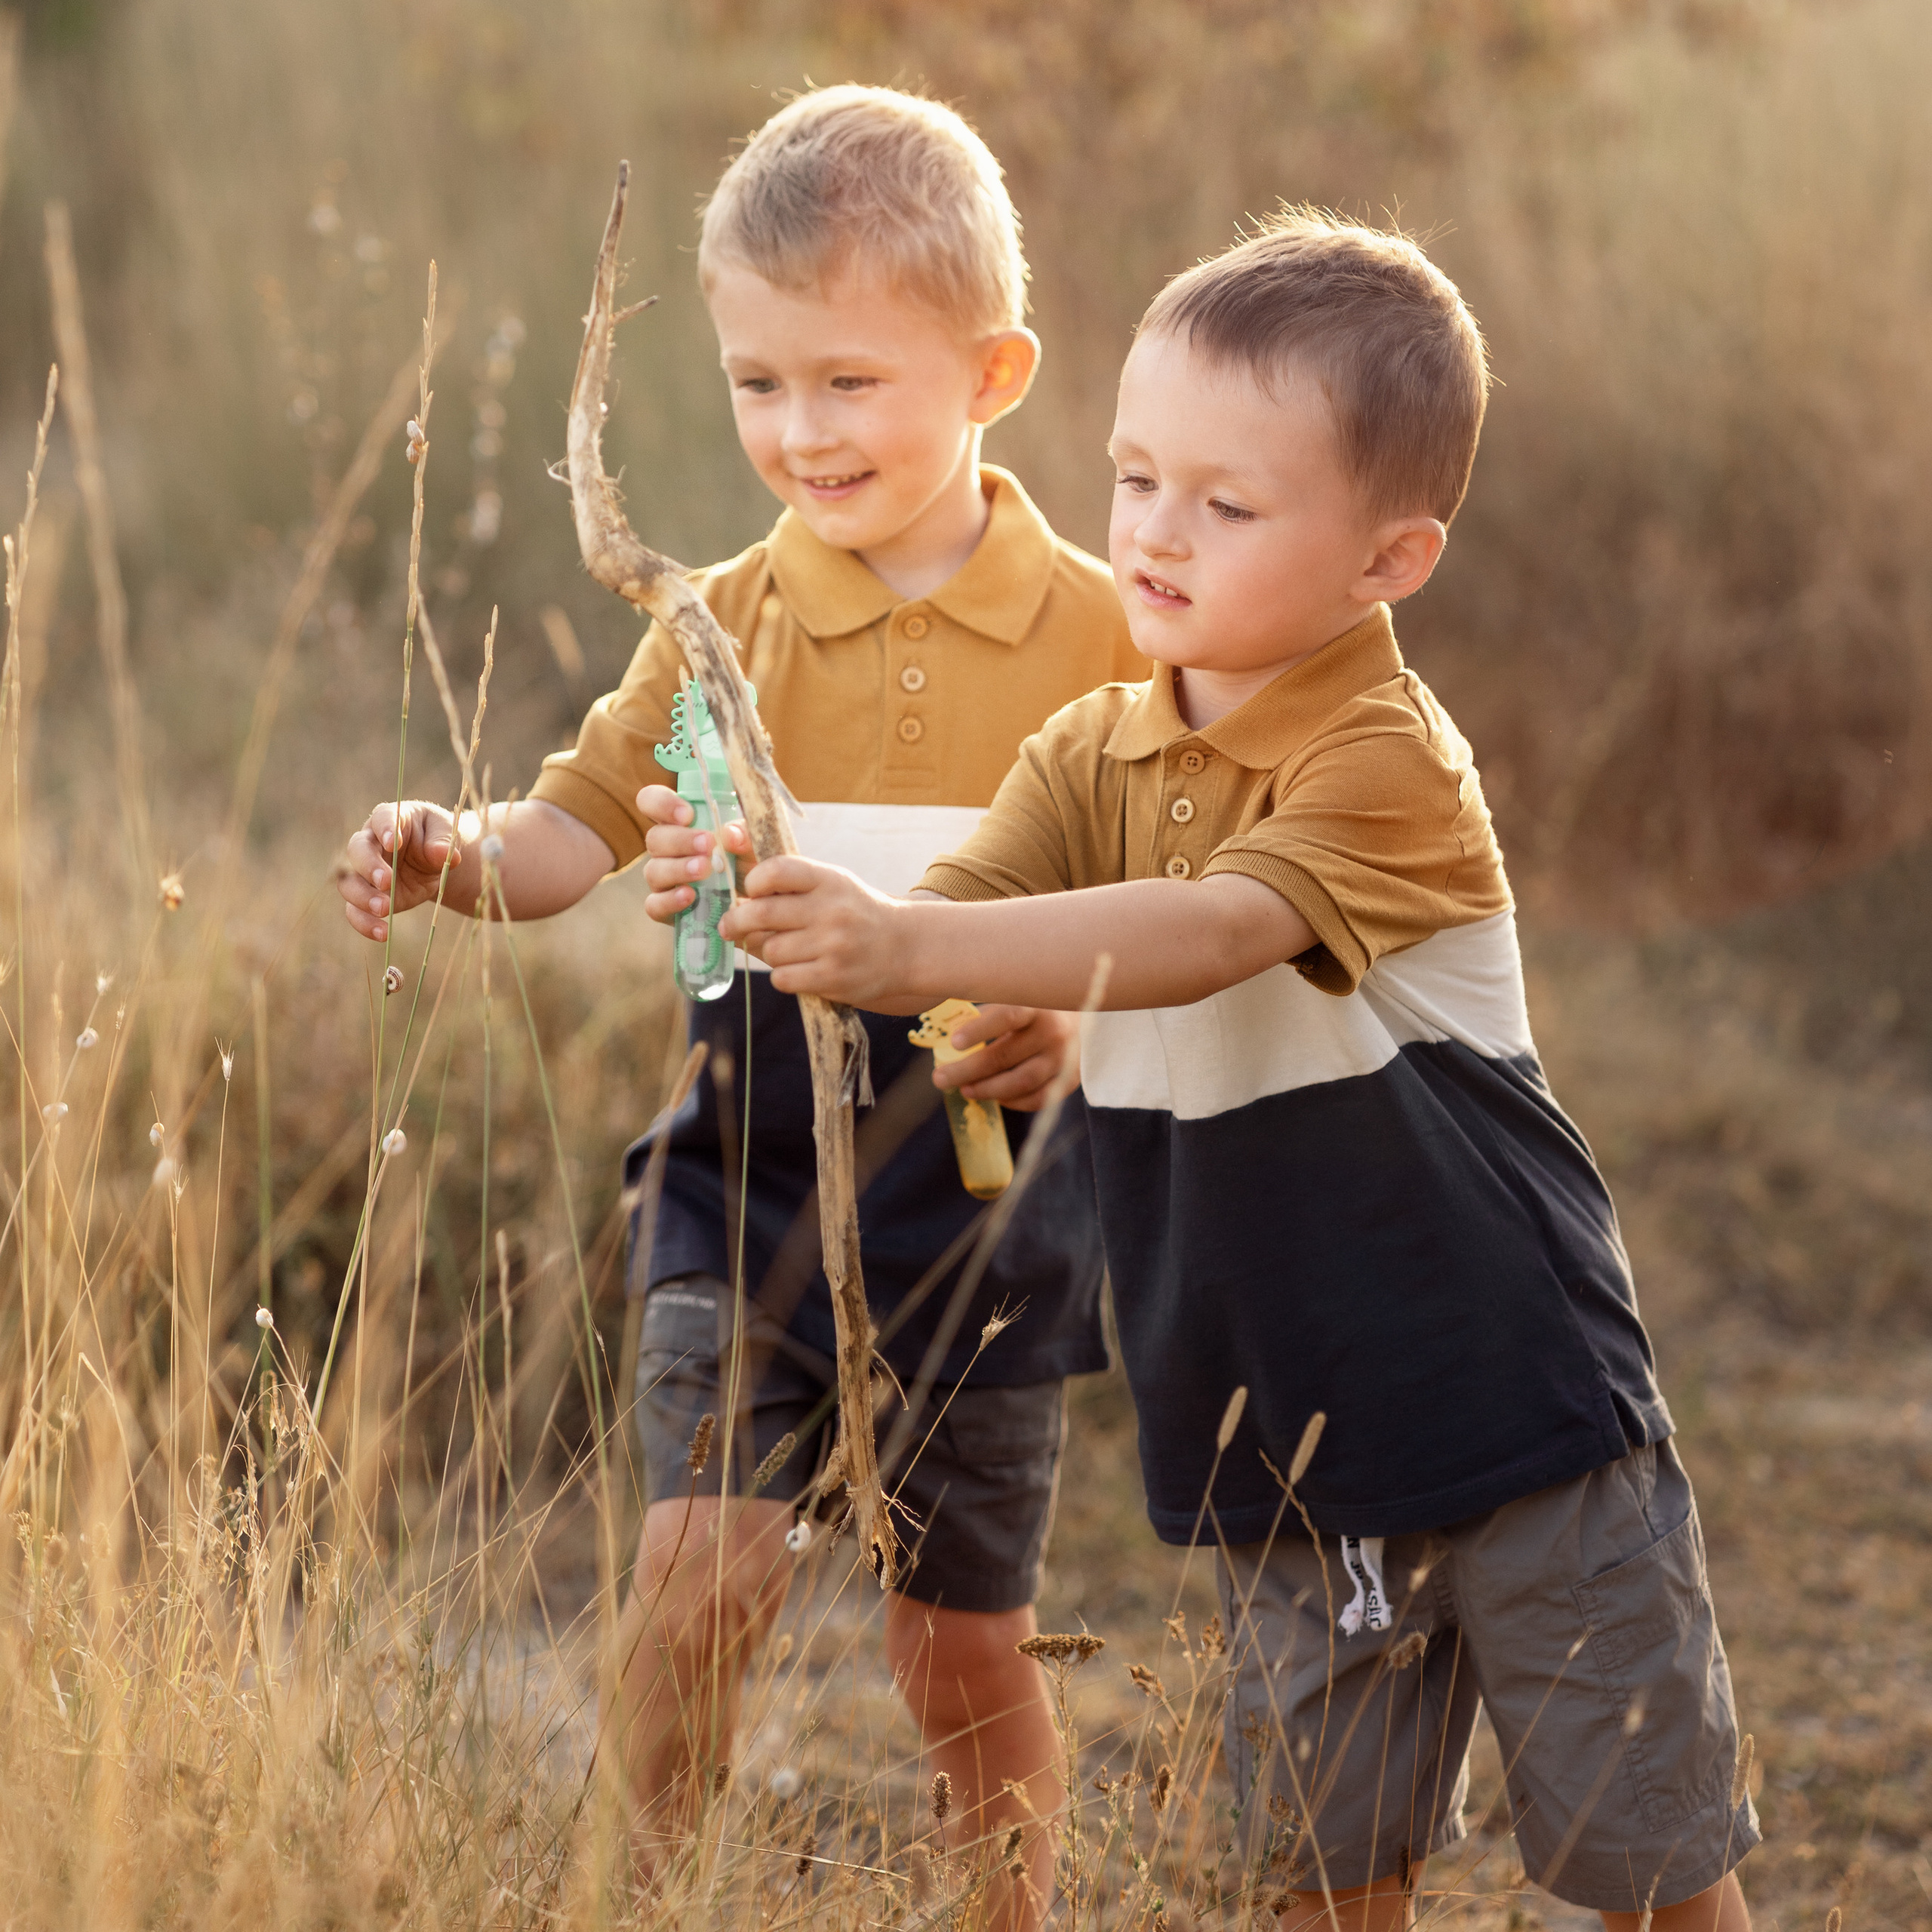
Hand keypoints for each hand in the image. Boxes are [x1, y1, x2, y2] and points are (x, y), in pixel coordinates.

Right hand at [338, 800, 459, 940]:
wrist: (434, 863)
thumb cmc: (437, 839)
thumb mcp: (447, 834)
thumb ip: (443, 842)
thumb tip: (442, 854)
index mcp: (390, 819)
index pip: (382, 819)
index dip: (385, 829)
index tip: (394, 842)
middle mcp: (370, 843)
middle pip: (356, 850)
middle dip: (368, 866)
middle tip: (386, 882)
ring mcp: (365, 872)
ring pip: (349, 883)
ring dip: (362, 897)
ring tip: (384, 909)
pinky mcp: (368, 896)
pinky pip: (355, 911)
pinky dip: (364, 923)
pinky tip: (382, 933)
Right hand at [638, 783, 752, 926]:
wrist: (760, 900)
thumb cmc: (749, 859)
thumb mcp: (754, 841)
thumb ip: (745, 832)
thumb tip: (730, 834)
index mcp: (680, 822)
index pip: (652, 801)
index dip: (662, 803)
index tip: (687, 814)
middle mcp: (666, 849)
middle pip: (654, 838)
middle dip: (680, 839)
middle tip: (708, 844)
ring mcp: (663, 879)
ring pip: (653, 871)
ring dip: (678, 868)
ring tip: (705, 870)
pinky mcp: (665, 908)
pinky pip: (654, 905)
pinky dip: (670, 900)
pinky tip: (690, 896)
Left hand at [718, 855, 925, 1011]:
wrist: (905, 947)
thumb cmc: (855, 913)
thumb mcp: (832, 884)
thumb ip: (790, 882)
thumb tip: (734, 889)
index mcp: (829, 880)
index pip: (775, 870)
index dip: (753, 881)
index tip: (750, 891)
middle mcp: (831, 910)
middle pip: (761, 913)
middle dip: (737, 921)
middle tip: (730, 926)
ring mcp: (833, 946)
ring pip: (770, 950)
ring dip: (767, 951)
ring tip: (783, 949)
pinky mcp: (833, 978)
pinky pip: (782, 978)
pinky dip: (782, 975)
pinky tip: (797, 969)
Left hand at [932, 1006, 1078, 1111]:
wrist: (1082, 1019)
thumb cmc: (1032, 1009)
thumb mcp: (1011, 1000)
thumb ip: (982, 1015)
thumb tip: (942, 1035)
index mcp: (1036, 1006)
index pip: (1007, 1016)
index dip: (979, 1030)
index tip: (953, 1043)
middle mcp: (1053, 1031)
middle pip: (1006, 1056)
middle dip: (968, 1070)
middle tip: (940, 1078)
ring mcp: (1064, 1058)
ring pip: (1021, 1082)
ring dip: (987, 1090)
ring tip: (965, 1090)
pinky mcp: (1069, 1080)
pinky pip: (1038, 1099)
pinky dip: (1013, 1102)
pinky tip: (995, 1097)